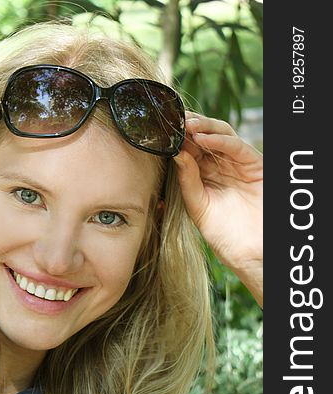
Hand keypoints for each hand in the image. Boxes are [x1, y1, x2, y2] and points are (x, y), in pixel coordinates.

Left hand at [174, 111, 262, 306]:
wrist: (246, 252)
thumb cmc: (223, 234)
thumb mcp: (197, 207)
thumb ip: (187, 182)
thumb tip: (176, 154)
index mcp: (204, 175)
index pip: (189, 148)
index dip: (176, 138)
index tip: (159, 130)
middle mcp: (221, 165)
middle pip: (204, 136)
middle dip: (187, 127)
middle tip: (171, 121)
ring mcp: (238, 163)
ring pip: (221, 134)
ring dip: (202, 127)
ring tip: (185, 126)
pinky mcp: (254, 165)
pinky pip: (236, 146)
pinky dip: (219, 140)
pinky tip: (201, 139)